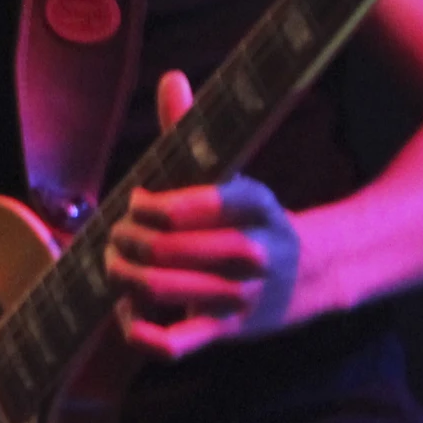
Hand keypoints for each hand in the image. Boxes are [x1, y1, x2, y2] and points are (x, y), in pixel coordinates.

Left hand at [106, 70, 301, 360]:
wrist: (309, 276)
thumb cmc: (246, 218)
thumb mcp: (229, 173)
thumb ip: (191, 129)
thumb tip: (170, 78)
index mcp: (255, 206)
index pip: (204, 202)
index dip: (157, 205)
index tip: (140, 201)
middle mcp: (252, 252)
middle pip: (171, 247)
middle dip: (129, 238)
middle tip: (117, 233)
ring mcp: (239, 297)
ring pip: (165, 289)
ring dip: (125, 277)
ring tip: (114, 264)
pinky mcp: (226, 333)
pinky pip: (176, 345)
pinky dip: (141, 334)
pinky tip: (127, 315)